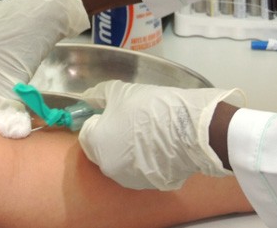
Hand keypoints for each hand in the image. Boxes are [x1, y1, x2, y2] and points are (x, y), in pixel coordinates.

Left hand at [77, 80, 244, 189]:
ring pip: (121, 160)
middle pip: (101, 149)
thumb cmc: (149, 107)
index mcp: (96, 145)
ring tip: (145, 132)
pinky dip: (144, 159)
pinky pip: (140, 168)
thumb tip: (88, 97)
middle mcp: (109, 168)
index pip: (86, 133)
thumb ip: (98, 95)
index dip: (97, 120)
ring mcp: (131, 179)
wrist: (191, 129)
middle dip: (110, 135)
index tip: (111, 111)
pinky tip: (157, 145)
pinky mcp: (153, 184)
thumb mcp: (119, 92)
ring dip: (126, 148)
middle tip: (128, 119)